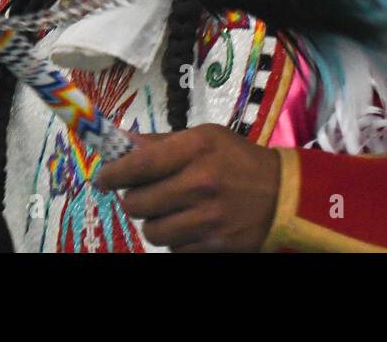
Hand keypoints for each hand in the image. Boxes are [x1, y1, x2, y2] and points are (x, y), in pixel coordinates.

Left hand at [93, 124, 280, 251]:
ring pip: (151, 232)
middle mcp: (200, 183)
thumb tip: (121, 144)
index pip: (138, 165)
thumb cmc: (238, 160)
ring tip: (168, 212)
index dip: (112, 174)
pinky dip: (175, 240)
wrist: (283, 195)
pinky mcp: (214, 246)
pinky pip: (173, 250)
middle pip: (137, 204)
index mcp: (196, 148)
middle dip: (133, 200)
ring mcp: (208, 218)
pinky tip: (188, 225)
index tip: (102, 178)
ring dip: (154, 223)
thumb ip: (162, 142)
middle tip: (141, 195)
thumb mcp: (205, 137)